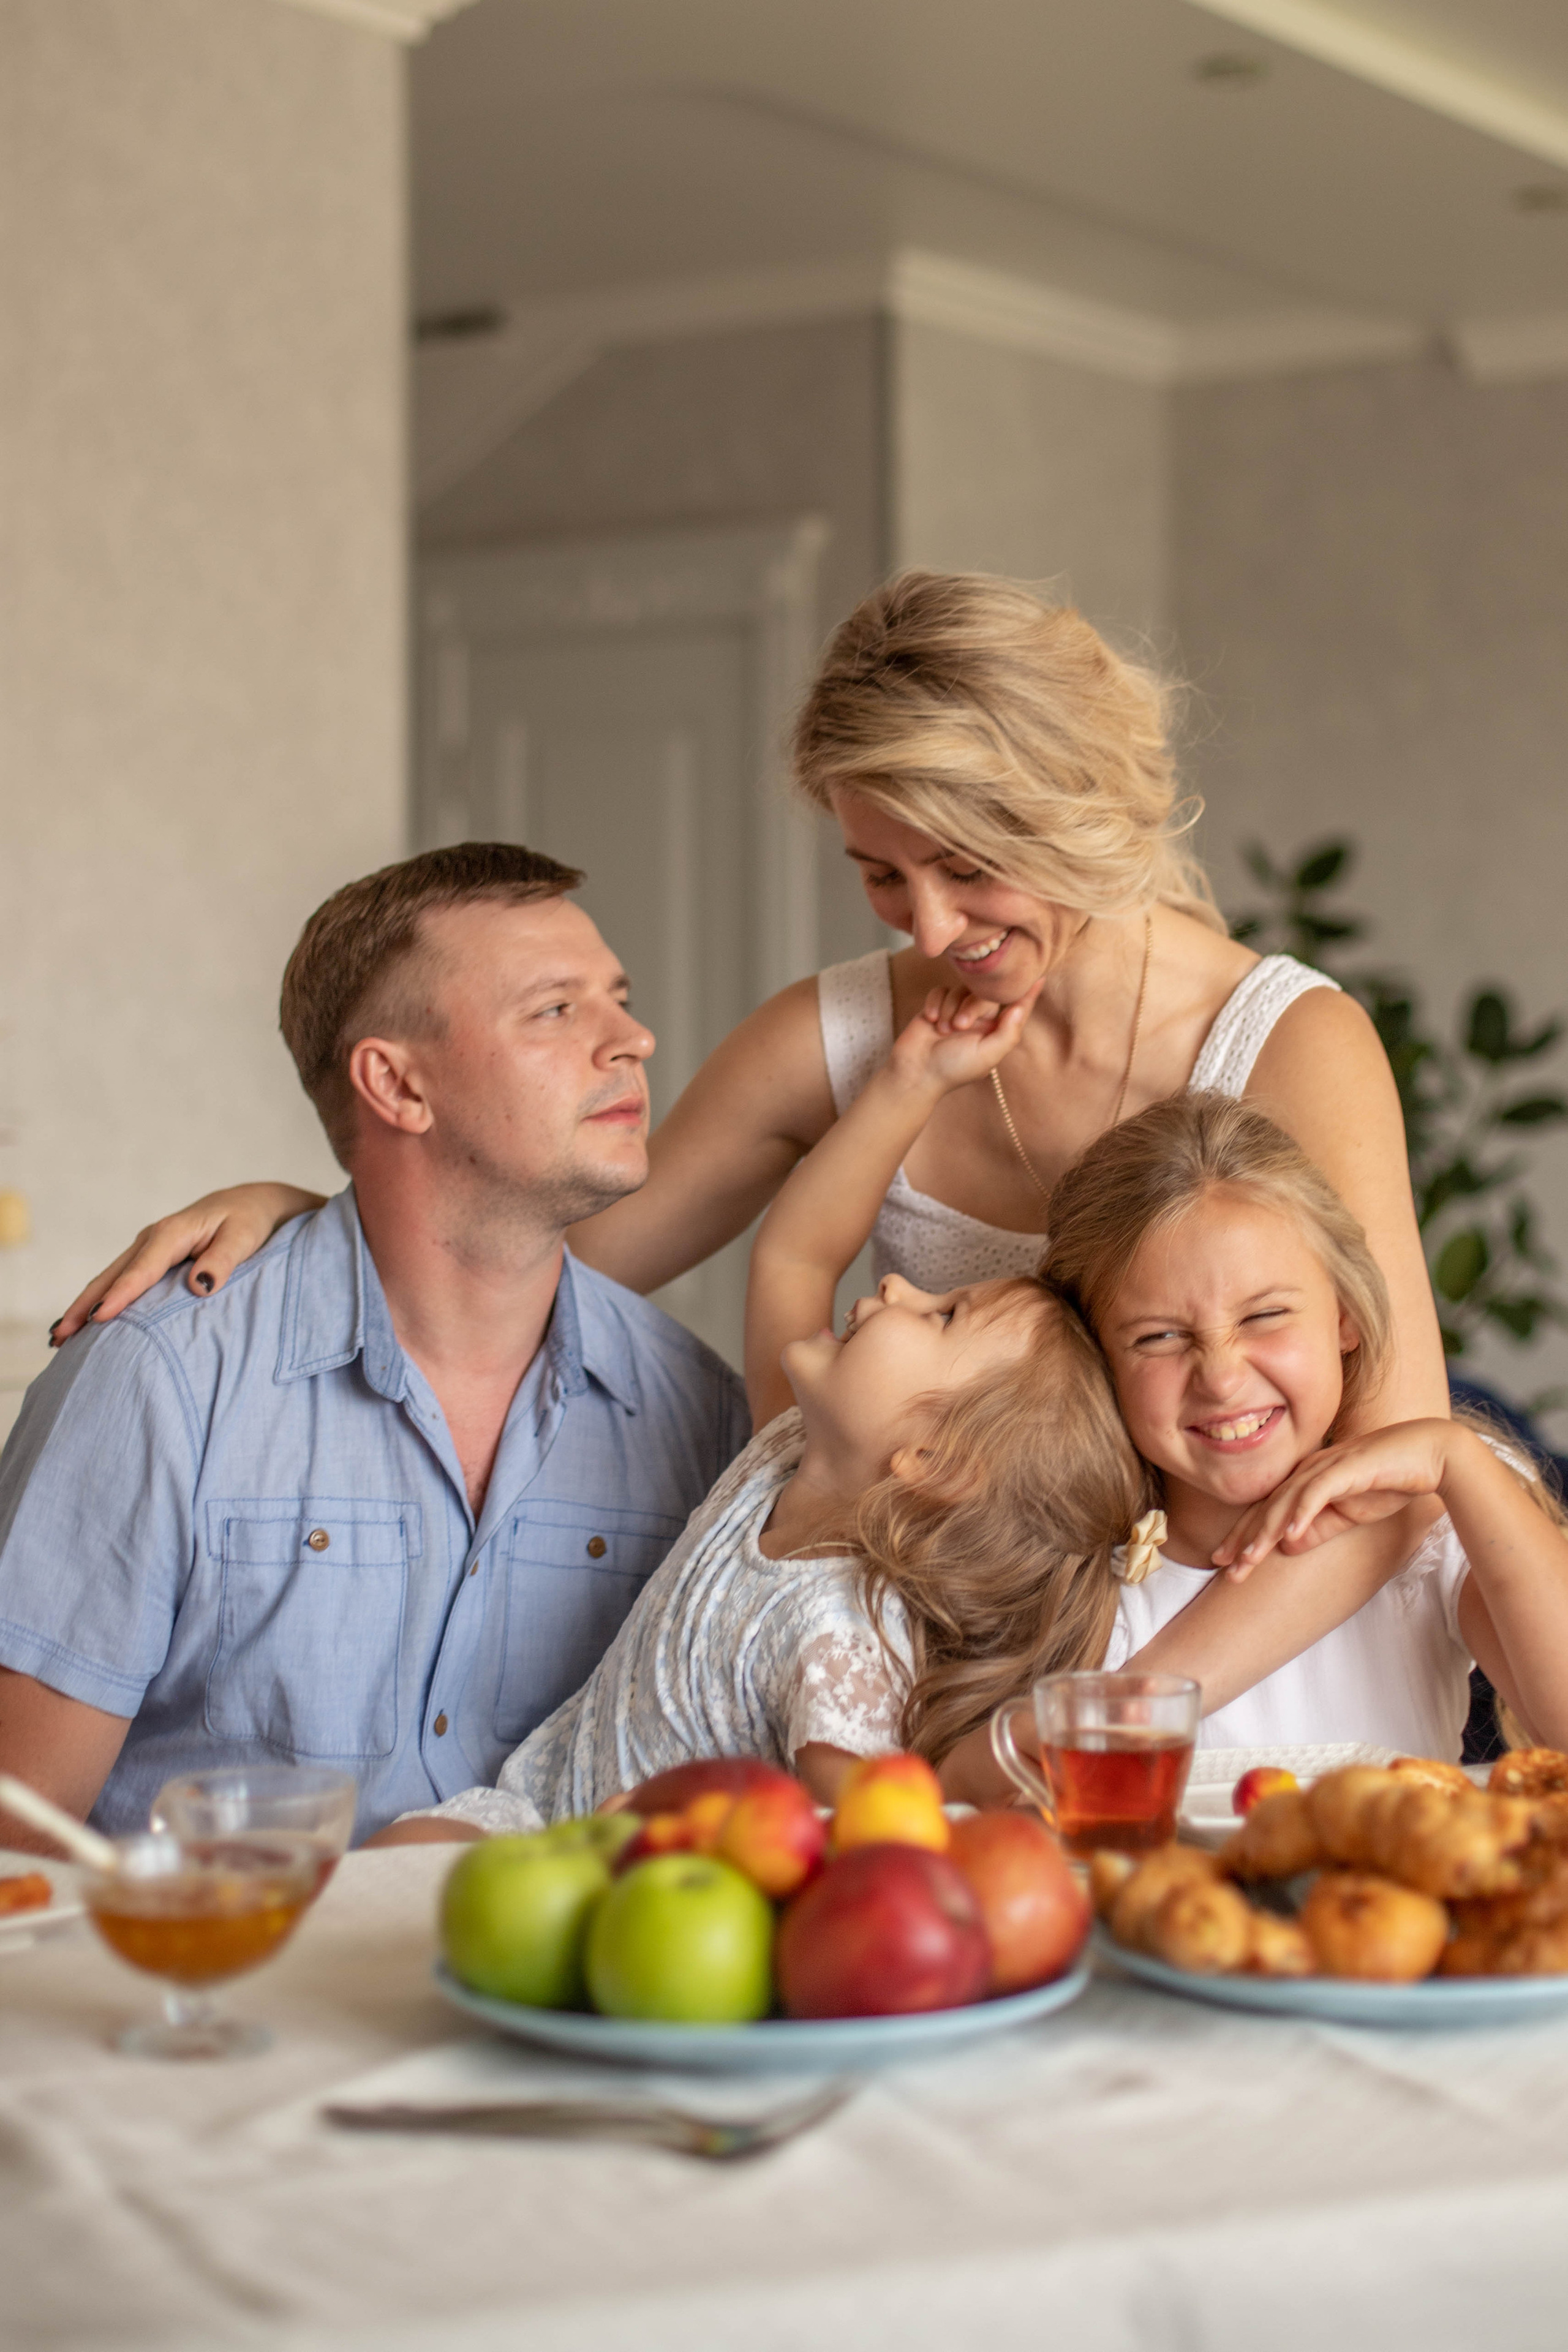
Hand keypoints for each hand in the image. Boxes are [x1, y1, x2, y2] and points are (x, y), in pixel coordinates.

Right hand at [49, 1183, 323, 1341]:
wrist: (250, 1203)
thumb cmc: (248, 1221)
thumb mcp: (243, 1238)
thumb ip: (222, 1261)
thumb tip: (199, 1286)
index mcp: (172, 1234)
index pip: (141, 1271)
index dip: (119, 1296)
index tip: (99, 1319)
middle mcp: (152, 1239)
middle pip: (112, 1276)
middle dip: (84, 1306)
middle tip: (59, 1338)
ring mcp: (147, 1248)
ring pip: (109, 1278)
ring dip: (84, 1305)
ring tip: (60, 1336)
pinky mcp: (150, 1257)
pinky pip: (119, 1278)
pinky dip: (100, 1298)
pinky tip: (86, 1320)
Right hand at [887, 981, 1041, 1097]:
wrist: (914, 1072)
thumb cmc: (952, 1069)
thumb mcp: (987, 1056)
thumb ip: (1007, 1032)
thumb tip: (1021, 1006)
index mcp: (994, 1031)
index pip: (1015, 1008)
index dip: (1027, 994)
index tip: (1040, 977)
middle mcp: (979, 1019)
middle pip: (984, 994)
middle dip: (972, 1007)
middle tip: (959, 1027)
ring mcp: (957, 1010)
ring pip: (961, 989)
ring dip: (950, 1008)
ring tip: (942, 1031)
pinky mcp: (937, 1005)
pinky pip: (941, 990)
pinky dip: (935, 1003)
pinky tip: (930, 1020)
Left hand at [1213, 1419, 1454, 1577]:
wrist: (1431, 1453)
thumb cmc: (1390, 1481)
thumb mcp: (1349, 1514)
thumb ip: (1318, 1528)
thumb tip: (1287, 1546)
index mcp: (1307, 1479)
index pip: (1268, 1510)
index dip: (1244, 1535)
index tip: (1225, 1562)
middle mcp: (1309, 1469)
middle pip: (1269, 1507)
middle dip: (1244, 1538)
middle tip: (1223, 1567)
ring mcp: (1327, 1466)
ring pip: (1286, 1501)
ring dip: (1266, 1531)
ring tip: (1248, 1559)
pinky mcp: (1348, 1467)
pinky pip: (1319, 1491)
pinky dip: (1302, 1512)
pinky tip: (1289, 1535)